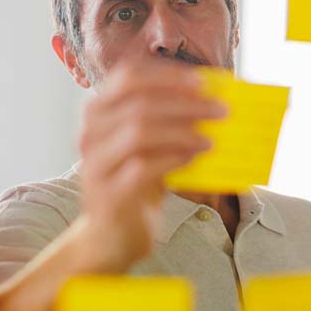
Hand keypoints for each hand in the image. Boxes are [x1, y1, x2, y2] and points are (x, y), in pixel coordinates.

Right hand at [76, 59, 224, 271]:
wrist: (111, 236)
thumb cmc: (135, 182)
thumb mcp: (149, 145)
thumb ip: (168, 120)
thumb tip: (212, 97)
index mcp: (98, 111)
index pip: (128, 76)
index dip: (167, 74)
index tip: (204, 81)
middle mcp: (90, 133)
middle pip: (139, 103)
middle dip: (185, 103)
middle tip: (220, 110)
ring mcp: (95, 164)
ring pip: (139, 132)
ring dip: (182, 131)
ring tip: (211, 139)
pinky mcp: (107, 194)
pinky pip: (142, 168)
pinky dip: (173, 158)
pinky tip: (193, 158)